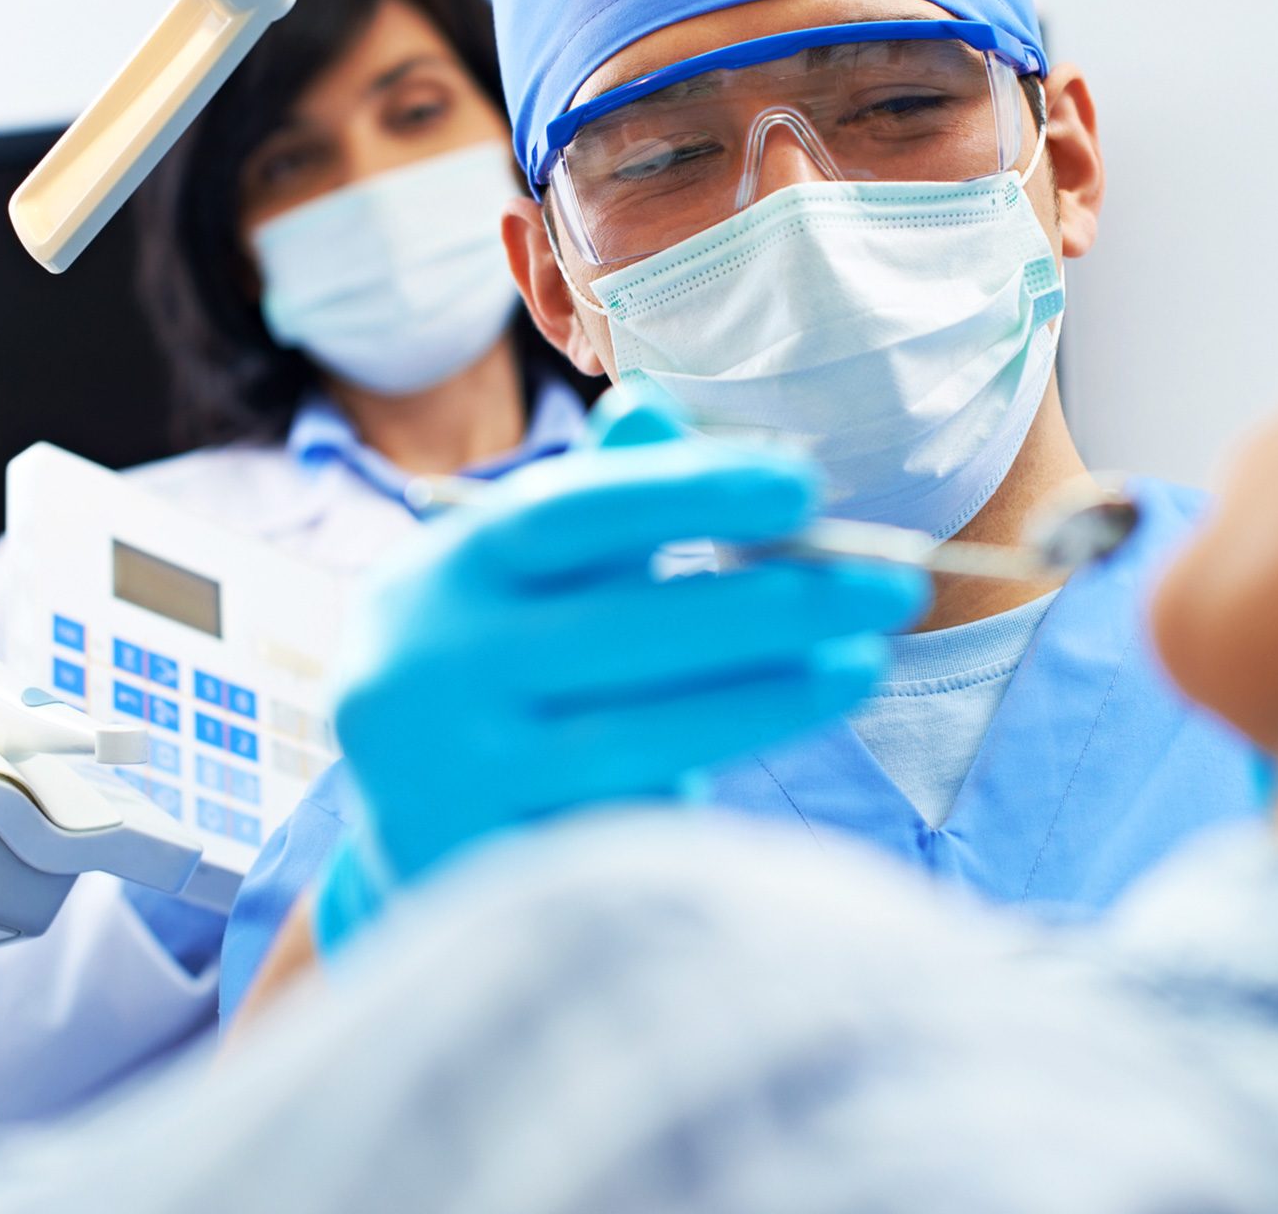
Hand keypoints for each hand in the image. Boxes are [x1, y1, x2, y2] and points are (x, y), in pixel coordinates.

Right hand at [314, 389, 927, 947]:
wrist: (383, 816)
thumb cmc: (490, 664)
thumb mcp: (518, 570)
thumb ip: (593, 495)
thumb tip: (654, 405)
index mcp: (450, 570)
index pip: (576, 513)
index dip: (690, 492)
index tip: (805, 484)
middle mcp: (436, 669)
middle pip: (624, 630)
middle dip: (772, 607)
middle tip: (894, 587)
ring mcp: (459, 777)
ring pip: (640, 739)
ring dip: (769, 699)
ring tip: (865, 663)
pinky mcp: (490, 873)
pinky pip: (629, 831)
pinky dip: (710, 798)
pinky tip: (782, 754)